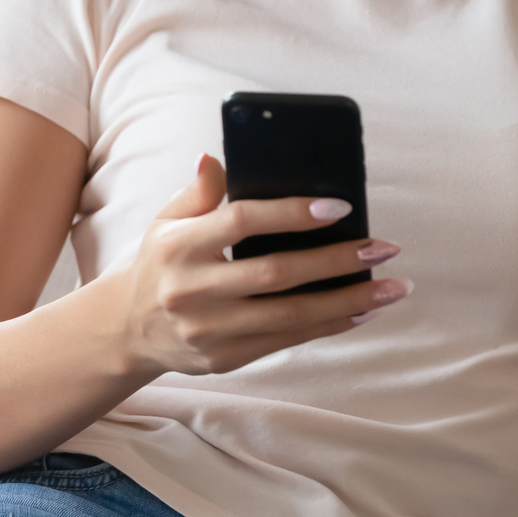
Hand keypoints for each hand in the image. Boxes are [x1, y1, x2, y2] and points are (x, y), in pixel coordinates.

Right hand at [110, 155, 409, 376]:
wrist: (126, 329)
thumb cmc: (161, 262)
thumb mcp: (167, 220)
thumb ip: (199, 190)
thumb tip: (220, 157)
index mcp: (179, 245)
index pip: (243, 222)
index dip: (293, 213)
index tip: (340, 207)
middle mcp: (192, 289)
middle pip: (277, 274)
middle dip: (337, 261)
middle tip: (383, 248)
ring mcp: (209, 330)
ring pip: (290, 316)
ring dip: (348, 301)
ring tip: (392, 287)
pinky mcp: (224, 359)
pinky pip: (287, 341)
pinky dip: (328, 326)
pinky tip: (362, 312)